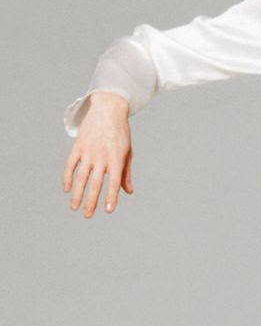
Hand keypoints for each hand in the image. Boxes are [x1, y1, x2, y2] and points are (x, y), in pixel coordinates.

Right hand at [62, 91, 132, 216]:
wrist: (108, 109)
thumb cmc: (120, 133)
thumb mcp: (127, 152)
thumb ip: (126, 173)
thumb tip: (128, 192)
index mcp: (116, 158)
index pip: (114, 182)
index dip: (111, 197)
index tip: (108, 211)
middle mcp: (101, 156)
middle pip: (95, 183)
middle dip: (91, 201)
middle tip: (88, 216)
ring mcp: (88, 151)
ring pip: (81, 177)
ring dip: (77, 194)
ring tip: (74, 208)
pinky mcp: (78, 146)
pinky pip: (70, 164)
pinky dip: (67, 177)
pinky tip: (67, 189)